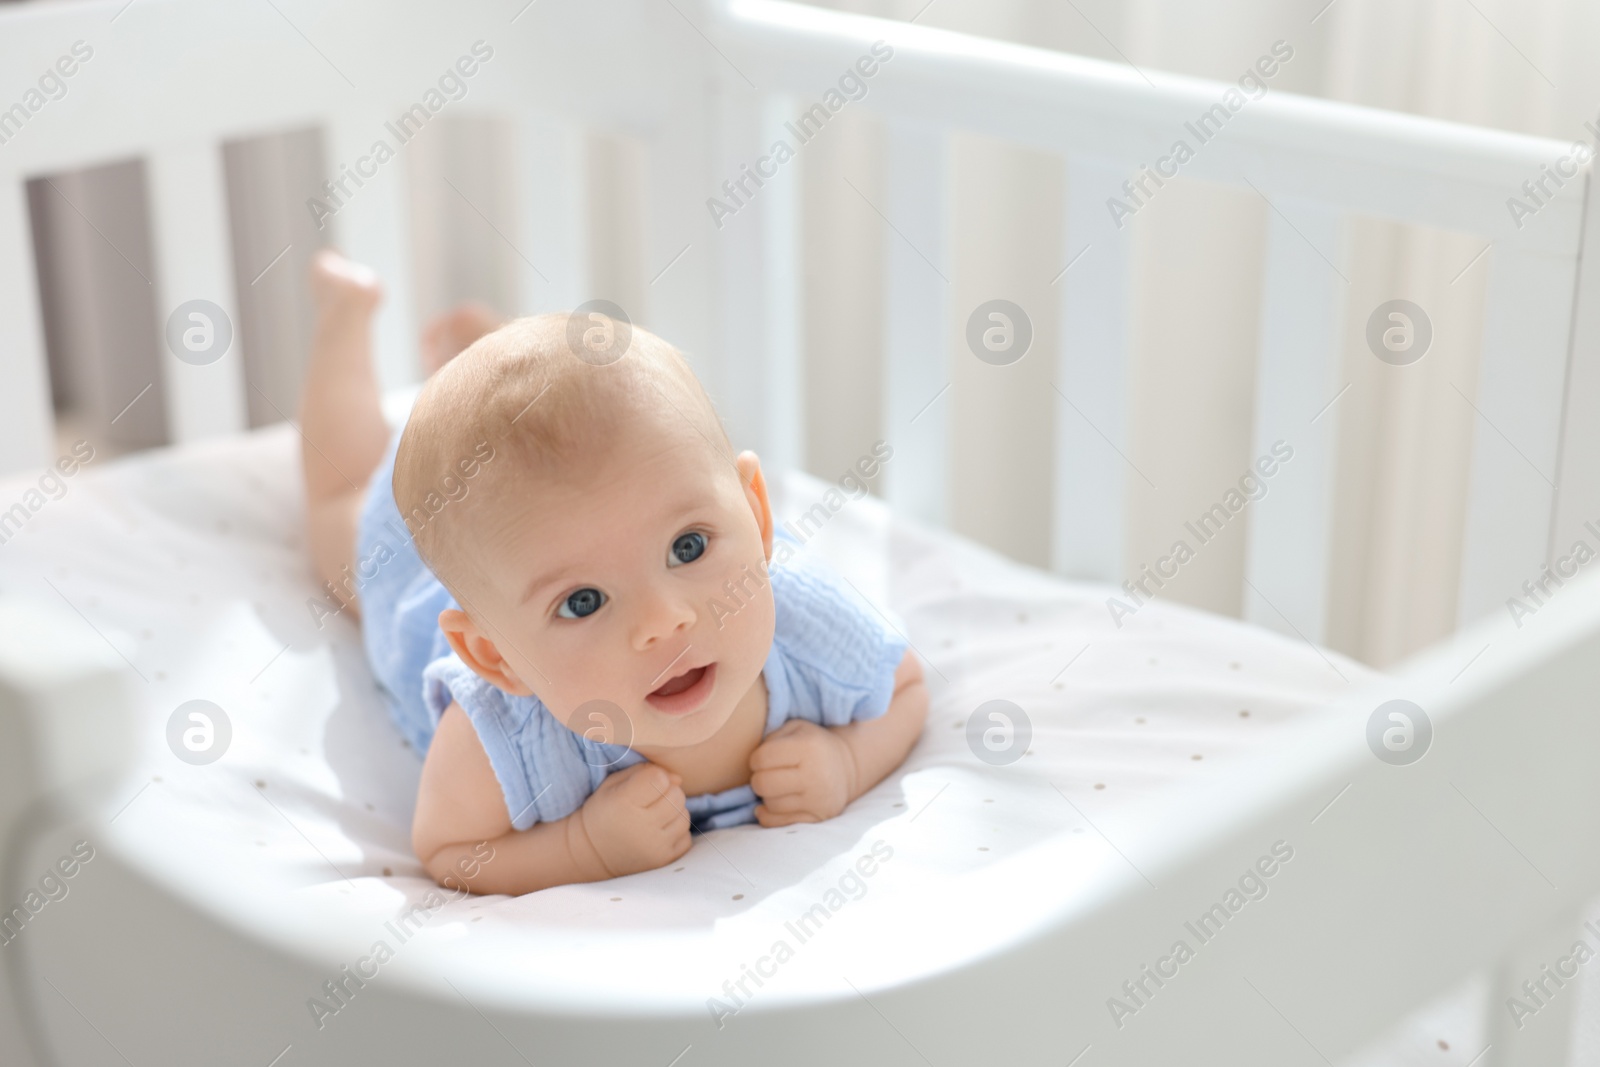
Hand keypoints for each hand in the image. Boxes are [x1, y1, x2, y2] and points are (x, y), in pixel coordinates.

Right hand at [573, 762, 690, 877]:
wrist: (591, 854)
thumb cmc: (604, 811)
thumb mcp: (613, 784)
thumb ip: (644, 771)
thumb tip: (679, 779)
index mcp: (623, 802)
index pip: (660, 778)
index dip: (655, 777)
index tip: (644, 785)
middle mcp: (641, 826)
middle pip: (677, 795)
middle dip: (667, 793)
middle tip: (650, 801)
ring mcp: (654, 846)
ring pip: (684, 816)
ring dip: (673, 813)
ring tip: (654, 816)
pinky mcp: (663, 861)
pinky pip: (686, 837)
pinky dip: (676, 833)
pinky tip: (658, 832)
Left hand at [749, 720, 858, 827]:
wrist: (845, 767)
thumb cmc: (811, 745)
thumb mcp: (794, 729)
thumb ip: (770, 739)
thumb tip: (750, 766)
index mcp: (808, 746)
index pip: (761, 759)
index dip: (755, 759)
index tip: (763, 759)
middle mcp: (816, 775)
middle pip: (763, 784)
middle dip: (758, 779)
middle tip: (767, 774)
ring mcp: (818, 800)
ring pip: (770, 805)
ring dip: (767, 796)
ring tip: (777, 786)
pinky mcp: (818, 818)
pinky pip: (778, 823)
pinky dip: (768, 815)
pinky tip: (771, 805)